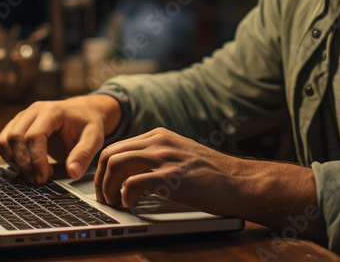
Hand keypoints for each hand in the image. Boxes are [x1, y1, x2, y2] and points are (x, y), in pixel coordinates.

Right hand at [0, 94, 120, 183]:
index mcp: (52, 111)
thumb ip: (84, 155)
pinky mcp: (17, 125)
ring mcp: (22, 117)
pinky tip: (28, 168)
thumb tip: (73, 173)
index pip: (34, 136)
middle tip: (38, 180)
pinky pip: (3, 142)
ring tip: (33, 174)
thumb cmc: (88, 124)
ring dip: (14, 162)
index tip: (45, 178)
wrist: (83, 112)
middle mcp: (33, 111)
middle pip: (14, 137)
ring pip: (4, 140)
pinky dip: (11, 158)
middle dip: (24, 164)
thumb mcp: (94, 138)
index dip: (36, 160)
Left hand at [94, 127, 240, 212]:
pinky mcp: (171, 176)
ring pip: (116, 165)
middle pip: (110, 154)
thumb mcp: (181, 154)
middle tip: (104, 197)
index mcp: (159, 135)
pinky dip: (125, 196)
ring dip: (108, 187)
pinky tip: (130, 204)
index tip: (105, 186)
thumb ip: (158, 156)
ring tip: (114, 202)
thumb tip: (132, 173)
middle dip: (100, 179)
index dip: (104, 169)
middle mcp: (159, 141)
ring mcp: (165, 157)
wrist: (239, 181)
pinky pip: (132, 183)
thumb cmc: (213, 174)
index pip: (117, 147)